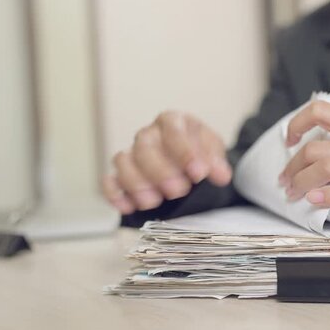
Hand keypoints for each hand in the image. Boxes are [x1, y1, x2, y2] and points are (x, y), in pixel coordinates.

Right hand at [103, 111, 231, 214]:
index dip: (184, 152)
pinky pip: (108, 180)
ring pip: (123, 160)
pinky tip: (128, 207)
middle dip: (161, 171)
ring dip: (137, 183)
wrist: (192, 165)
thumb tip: (221, 175)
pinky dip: (114, 194)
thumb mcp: (214, 154)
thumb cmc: (200, 155)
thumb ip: (216, 162)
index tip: (198, 174)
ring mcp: (133, 153)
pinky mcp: (121, 174)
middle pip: (145, 145)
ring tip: (154, 202)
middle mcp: (149, 134)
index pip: (174, 129)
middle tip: (178, 191)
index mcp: (173, 122)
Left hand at [278, 101, 329, 219]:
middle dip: (293, 166)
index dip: (297, 123)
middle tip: (285, 180)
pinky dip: (325, 197)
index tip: (289, 141)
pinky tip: (313, 200)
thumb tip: (306, 149)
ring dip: (302, 182)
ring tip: (293, 193)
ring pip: (327, 168)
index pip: (322, 111)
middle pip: (317, 148)